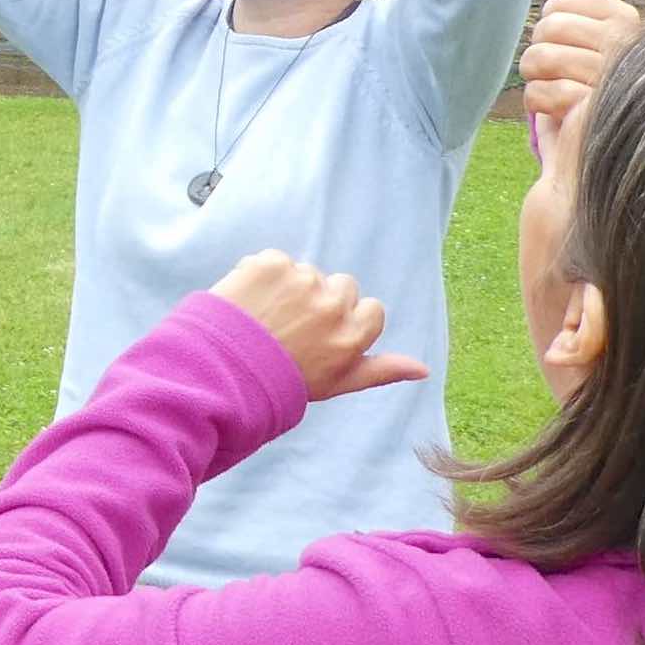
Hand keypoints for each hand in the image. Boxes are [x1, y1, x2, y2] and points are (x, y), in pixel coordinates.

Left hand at [209, 254, 429, 401]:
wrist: (221, 372)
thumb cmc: (283, 381)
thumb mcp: (337, 383)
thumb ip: (381, 370)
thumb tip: (424, 369)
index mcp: (352, 334)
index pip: (369, 309)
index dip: (345, 322)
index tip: (321, 338)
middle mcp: (332, 305)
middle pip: (341, 286)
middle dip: (320, 302)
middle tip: (291, 330)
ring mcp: (301, 281)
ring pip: (307, 273)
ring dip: (290, 289)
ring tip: (266, 319)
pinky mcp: (270, 263)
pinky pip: (275, 261)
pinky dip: (262, 276)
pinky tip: (250, 303)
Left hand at [516, 0, 643, 137]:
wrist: (594, 154)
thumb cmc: (584, 100)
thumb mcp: (586, 50)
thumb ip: (575, 23)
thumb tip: (549, 7)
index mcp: (627, 21)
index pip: (565, 1)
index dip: (547, 21)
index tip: (553, 42)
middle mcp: (627, 42)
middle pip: (550, 27)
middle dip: (536, 52)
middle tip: (548, 73)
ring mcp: (613, 73)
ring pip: (542, 57)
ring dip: (533, 78)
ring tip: (548, 90)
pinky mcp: (595, 105)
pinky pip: (540, 91)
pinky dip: (536, 101)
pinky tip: (554, 111)